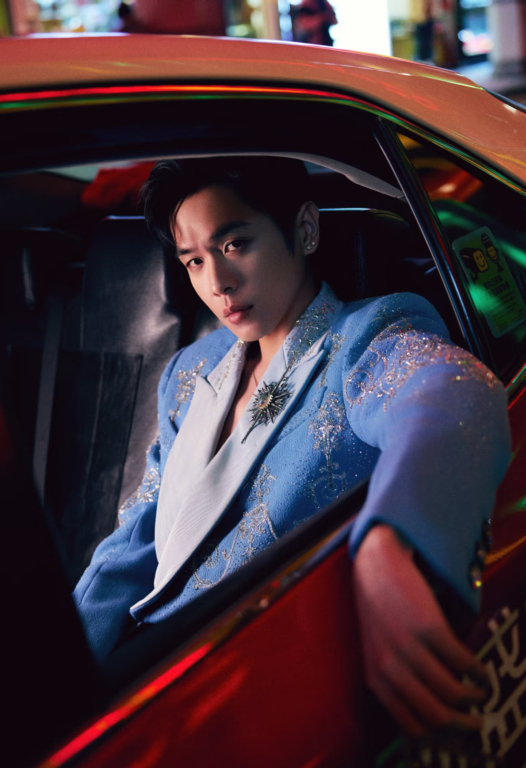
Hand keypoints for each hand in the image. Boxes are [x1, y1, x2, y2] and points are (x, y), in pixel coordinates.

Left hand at [353, 524, 488, 736]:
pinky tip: (480, 669)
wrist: (377, 565)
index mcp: (374, 678)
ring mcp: (409, 647)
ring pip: (451, 692)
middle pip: (434, 714)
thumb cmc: (378, 608)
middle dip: (461, 724)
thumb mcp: (376, 649)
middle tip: (476, 722)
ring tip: (481, 692)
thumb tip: (428, 707)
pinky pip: (461, 660)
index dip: (438, 734)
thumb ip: (394, 680)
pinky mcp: (429, 627)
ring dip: (473, 697)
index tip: (453, 731)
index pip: (411, 724)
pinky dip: (477, 670)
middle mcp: (389, 667)